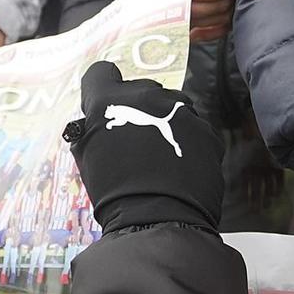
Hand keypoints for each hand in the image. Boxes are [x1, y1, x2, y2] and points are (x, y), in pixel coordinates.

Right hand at [64, 61, 222, 231]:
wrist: (157, 220)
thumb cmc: (114, 193)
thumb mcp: (88, 158)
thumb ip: (91, 132)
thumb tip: (96, 124)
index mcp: (108, 100)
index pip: (101, 73)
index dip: (102, 89)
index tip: (107, 108)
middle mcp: (145, 96)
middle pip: (141, 89)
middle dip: (140, 108)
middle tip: (137, 141)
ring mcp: (180, 110)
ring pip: (173, 105)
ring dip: (167, 122)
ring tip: (163, 156)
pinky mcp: (206, 130)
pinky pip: (195, 128)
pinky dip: (189, 142)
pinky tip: (182, 166)